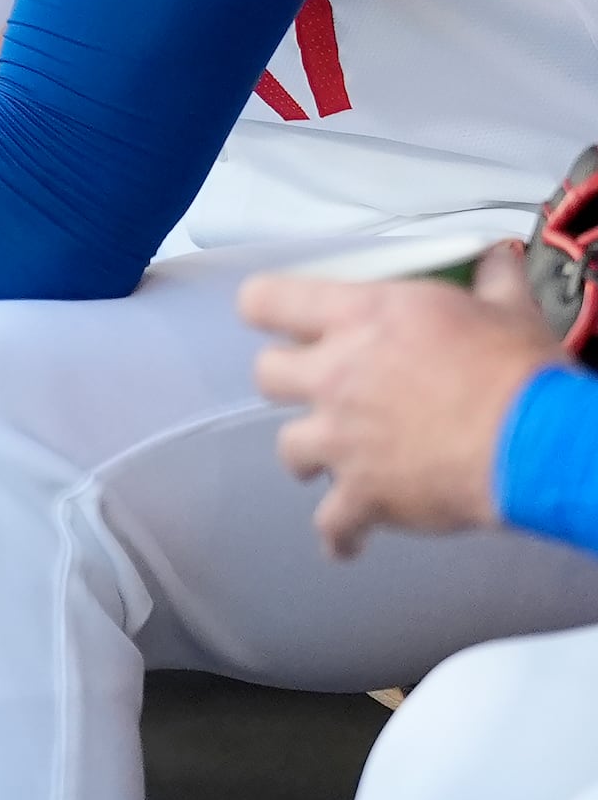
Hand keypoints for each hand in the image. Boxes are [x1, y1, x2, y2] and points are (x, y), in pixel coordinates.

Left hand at [238, 243, 563, 558]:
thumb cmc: (517, 369)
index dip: (266, 308)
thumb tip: (497, 259)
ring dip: (310, 454)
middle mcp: (337, 374)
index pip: (270, 300)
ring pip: (288, 449)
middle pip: (267, 375)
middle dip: (288, 382)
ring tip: (335, 459)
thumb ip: (490, 279)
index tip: (273, 318)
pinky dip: (339, 535)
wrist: (532, 443)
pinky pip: (331, 524)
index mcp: (361, 317)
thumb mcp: (507, 306)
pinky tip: (347, 539)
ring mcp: (342, 439)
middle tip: (320, 388)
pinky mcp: (363, 495)